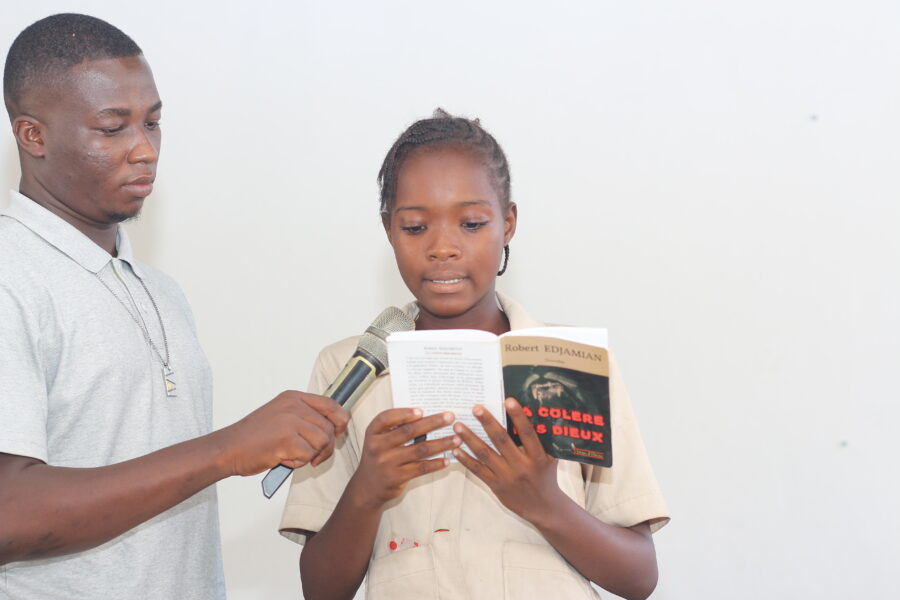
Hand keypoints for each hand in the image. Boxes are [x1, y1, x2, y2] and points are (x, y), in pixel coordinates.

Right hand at [218, 391, 348, 475]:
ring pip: (322, 442)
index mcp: (293, 397)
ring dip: (310, 455)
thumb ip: (304, 416)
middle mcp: (294, 406)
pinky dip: (299, 462)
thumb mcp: (281, 415)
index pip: (331, 404)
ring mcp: (290, 421)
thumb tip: (333, 426)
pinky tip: (283, 459)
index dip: (340, 420)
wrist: (228, 448)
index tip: (338, 432)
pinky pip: (309, 455)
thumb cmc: (254, 437)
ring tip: (292, 455)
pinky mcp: (287, 439)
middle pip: (329, 428)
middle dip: (325, 447)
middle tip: (312, 456)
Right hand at [346, 408, 459, 509]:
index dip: (404, 413)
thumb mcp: (378, 441)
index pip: (386, 418)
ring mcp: (387, 463)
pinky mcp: (397, 477)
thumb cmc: (378, 458)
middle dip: (432, 422)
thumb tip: (425, 416)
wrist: (367, 488)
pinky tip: (447, 460)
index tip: (422, 410)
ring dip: (441, 443)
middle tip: (450, 417)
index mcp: (373, 433)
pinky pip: (421, 468)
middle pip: (408, 431)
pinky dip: (436, 463)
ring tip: (456, 439)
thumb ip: (394, 429)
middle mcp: (378, 447)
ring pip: (420, 450)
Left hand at [453, 398, 563, 521]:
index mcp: (537, 457)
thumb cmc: (546, 477)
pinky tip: (456, 449)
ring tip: (458, 426)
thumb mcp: (549, 458)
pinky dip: (466, 459)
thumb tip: (532, 414)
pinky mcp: (495, 485)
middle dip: (487, 422)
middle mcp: (521, 465)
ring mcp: (507, 476)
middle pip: (501, 440)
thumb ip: (541, 440)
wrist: (543, 508)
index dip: (518, 416)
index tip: (508, 400)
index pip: (527, 433)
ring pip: (485, 454)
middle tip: (475, 408)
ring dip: (470, 439)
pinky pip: (478, 470)